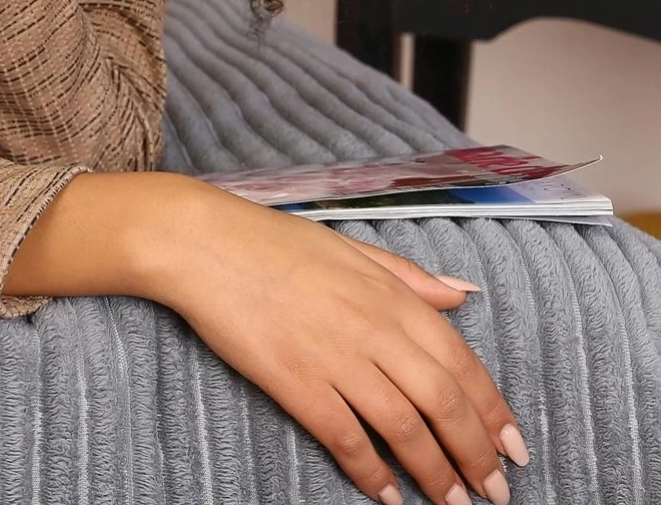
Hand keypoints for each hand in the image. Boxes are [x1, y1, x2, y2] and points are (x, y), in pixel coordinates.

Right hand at [159, 184, 521, 504]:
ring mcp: (335, 357)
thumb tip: (462, 293)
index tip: (514, 447)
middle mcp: (373, 327)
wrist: (207, 245)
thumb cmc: (277, 243)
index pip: (461, 361)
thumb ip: (410, 277)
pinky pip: (346, 438)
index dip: (493, 409)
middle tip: (495, 492)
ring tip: (454, 503)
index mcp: (390, 294)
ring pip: (404, 427)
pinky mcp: (296, 382)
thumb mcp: (353, 248)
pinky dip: (372, 472)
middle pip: (443, 402)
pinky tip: (387, 495)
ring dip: (436, 473)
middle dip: (476, 454)